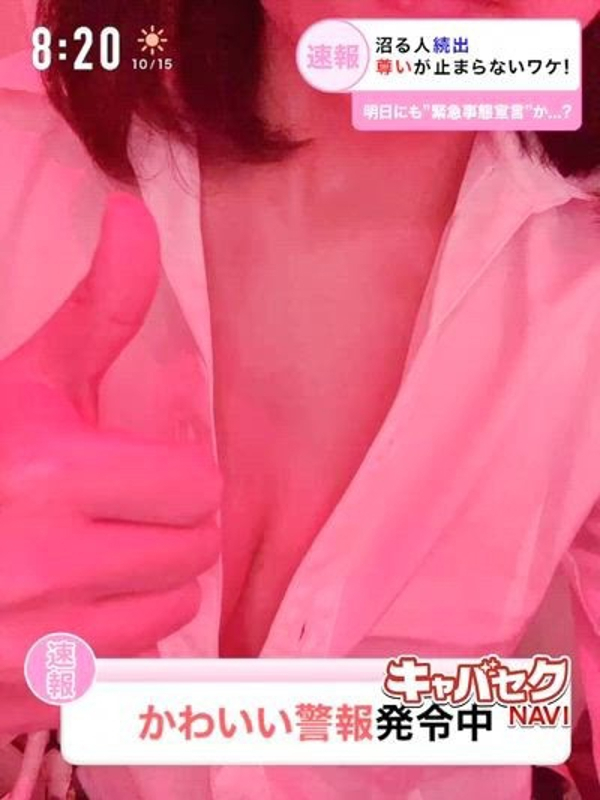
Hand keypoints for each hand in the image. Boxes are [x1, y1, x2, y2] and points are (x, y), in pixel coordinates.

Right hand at [0, 195, 220, 732]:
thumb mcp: (27, 379)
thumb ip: (98, 310)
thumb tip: (134, 213)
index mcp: (47, 473)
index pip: (198, 488)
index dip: (176, 475)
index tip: (144, 469)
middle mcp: (40, 564)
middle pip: (192, 550)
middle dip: (169, 526)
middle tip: (121, 510)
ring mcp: (31, 643)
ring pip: (168, 612)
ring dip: (147, 583)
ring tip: (94, 557)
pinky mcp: (24, 696)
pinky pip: (125, 668)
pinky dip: (111, 638)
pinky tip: (64, 608)